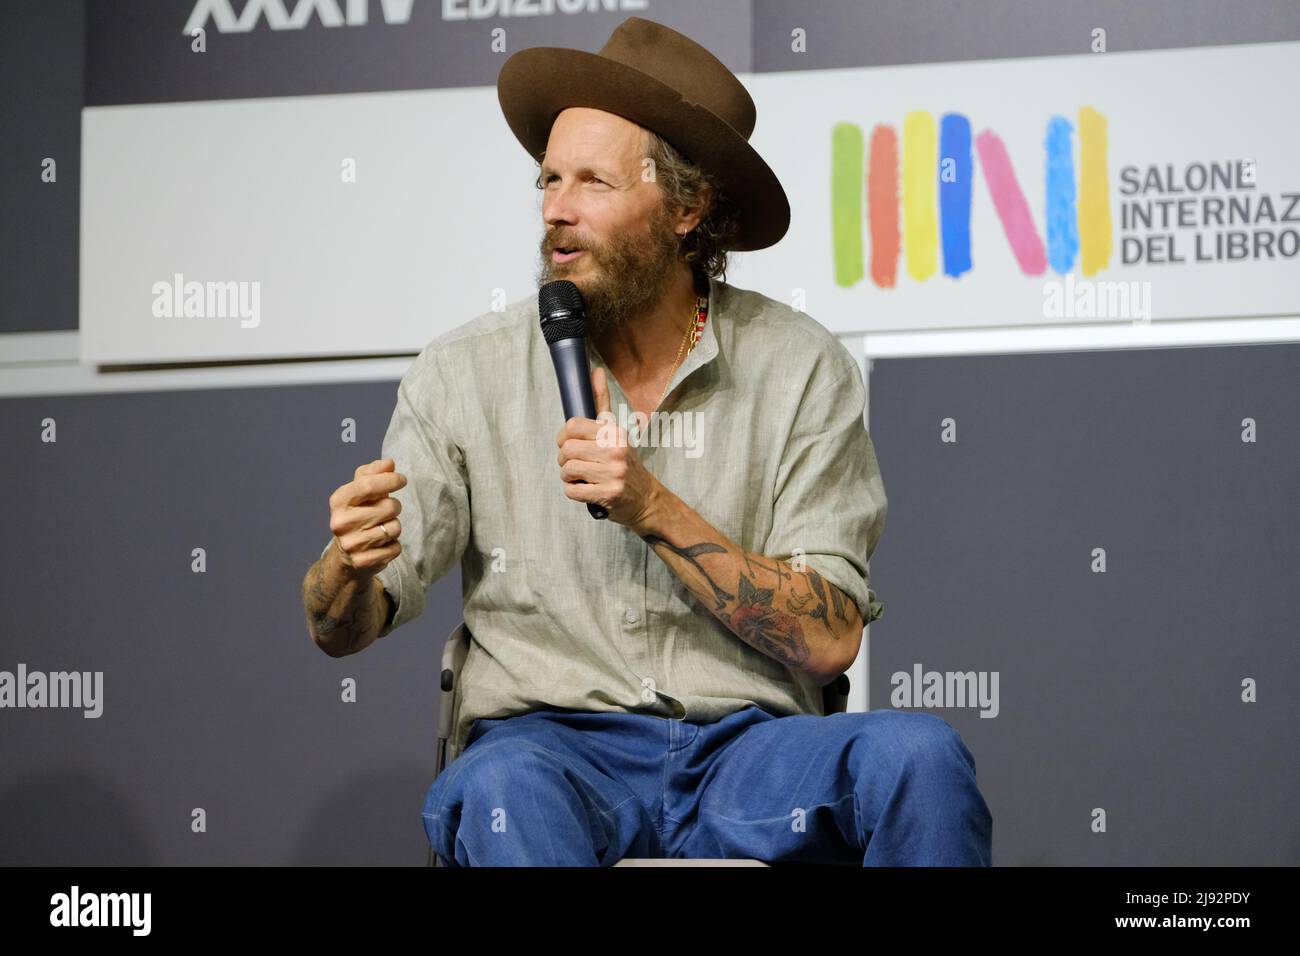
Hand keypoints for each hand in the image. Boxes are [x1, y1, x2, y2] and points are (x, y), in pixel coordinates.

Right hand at [328, 458, 405, 575]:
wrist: (346, 556)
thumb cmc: (358, 515)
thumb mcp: (359, 491)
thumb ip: (373, 473)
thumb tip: (389, 463)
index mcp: (338, 501)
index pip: (367, 485)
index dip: (390, 480)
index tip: (402, 480)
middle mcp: (341, 522)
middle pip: (388, 507)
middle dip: (394, 507)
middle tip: (385, 513)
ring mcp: (351, 544)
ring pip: (394, 528)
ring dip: (394, 527)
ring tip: (381, 529)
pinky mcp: (363, 561)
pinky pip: (395, 548)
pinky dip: (393, 546)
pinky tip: (380, 545)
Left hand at [555, 367, 662, 532]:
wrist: (646, 498)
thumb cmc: (624, 463)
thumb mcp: (616, 432)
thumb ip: (602, 402)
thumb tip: (595, 371)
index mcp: (614, 432)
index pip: (572, 426)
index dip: (563, 437)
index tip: (568, 444)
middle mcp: (616, 450)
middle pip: (567, 450)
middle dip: (564, 460)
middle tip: (576, 465)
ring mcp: (614, 473)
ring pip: (568, 470)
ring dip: (568, 477)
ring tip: (581, 478)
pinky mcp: (609, 494)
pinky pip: (573, 491)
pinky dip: (574, 492)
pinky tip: (586, 490)